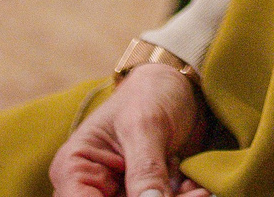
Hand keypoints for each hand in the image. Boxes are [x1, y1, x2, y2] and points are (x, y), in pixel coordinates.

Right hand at [49, 65, 206, 196]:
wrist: (180, 87)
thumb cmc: (151, 93)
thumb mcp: (146, 126)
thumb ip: (145, 169)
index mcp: (76, 165)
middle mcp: (93, 184)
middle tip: (191, 195)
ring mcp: (120, 192)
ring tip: (198, 189)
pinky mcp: (145, 195)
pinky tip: (196, 186)